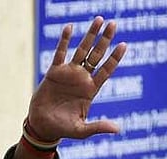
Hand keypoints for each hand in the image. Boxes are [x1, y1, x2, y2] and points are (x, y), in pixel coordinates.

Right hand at [28, 16, 126, 141]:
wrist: (42, 126)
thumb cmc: (63, 129)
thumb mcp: (81, 130)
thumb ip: (98, 127)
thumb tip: (117, 129)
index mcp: (90, 90)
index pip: (106, 70)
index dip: (115, 58)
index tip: (124, 44)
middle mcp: (82, 78)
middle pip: (97, 55)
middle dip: (105, 40)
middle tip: (113, 24)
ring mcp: (69, 74)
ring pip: (82, 50)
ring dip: (90, 35)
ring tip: (99, 20)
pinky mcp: (54, 72)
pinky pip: (60, 53)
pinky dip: (64, 41)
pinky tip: (70, 27)